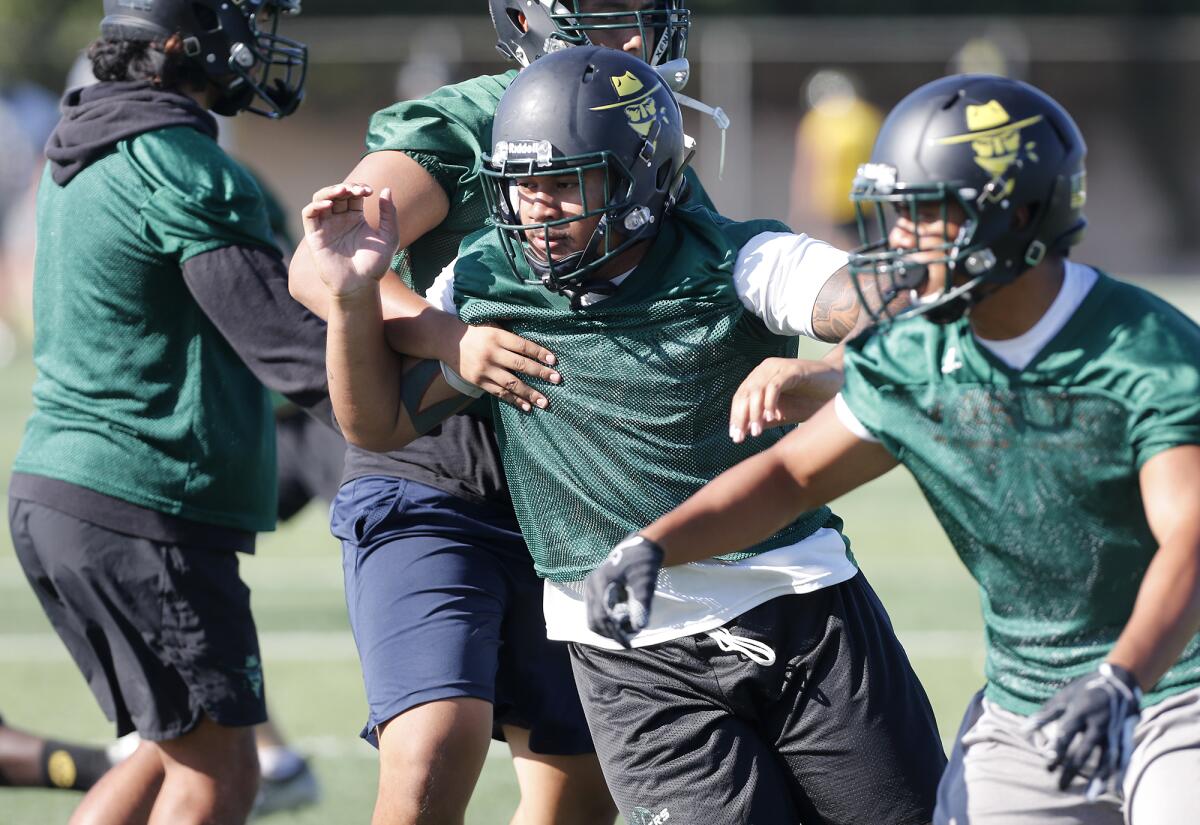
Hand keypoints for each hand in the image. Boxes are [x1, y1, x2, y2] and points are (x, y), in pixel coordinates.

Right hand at [301, 183, 398, 298]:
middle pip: (337, 193)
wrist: (360, 286)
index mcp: (354, 218)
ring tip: (343, 191)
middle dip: (347, 187)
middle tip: (358, 190)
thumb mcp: (389, 237)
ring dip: (330, 191)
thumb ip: (389, 214)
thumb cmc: (375, 266)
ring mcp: (326, 227)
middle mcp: (338, 220)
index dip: (359, 187)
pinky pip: (308, 214)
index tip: (370, 191)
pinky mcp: (315, 236)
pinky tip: (329, 205)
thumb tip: (386, 190)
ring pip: (320, 198)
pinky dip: (315, 205)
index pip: (352, 194)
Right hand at [449, 323, 561, 411]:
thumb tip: (535, 348)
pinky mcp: (479, 381)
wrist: (447, 340)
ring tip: (545, 402)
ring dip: (530, 393)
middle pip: (520, 365)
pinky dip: (514, 400)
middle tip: (557, 379)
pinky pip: (499, 392)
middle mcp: (492, 353)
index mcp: (497, 336)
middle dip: (540, 373)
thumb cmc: (475, 331)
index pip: (523, 346)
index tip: (554, 360)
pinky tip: (526, 406)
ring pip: (511, 383)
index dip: (539, 353)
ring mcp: (485, 369)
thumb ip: (510, 336)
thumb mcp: (492, 326)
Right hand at [585, 534, 664, 647]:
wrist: (642, 547)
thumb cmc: (644, 562)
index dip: (614, 632)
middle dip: (609, 633)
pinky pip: (596, 613)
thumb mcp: (645, 581)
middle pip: (593, 620)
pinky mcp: (595, 591)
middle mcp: (590, 586)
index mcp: (599, 582)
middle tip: (628, 642)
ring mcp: (591, 589)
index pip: (601, 615)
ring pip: (593, 619)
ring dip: (608, 629)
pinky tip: (622, 625)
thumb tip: (639, 627)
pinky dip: (607, 622)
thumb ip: (641, 602)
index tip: (628, 643)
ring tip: (626, 634)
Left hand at [729, 357, 843, 442]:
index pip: (740, 397)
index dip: (736, 417)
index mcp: (759, 378)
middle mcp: (765, 369)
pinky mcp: (792, 370)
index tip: (735, 437)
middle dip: (741, 417)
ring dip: (755, 413)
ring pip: (757, 390)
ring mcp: (778, 368)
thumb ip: (765, 419)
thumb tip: (744, 431)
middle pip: (745, 394)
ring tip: (757, 432)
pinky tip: (772, 418)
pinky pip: (775, 386)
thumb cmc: (810, 399)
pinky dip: (770, 402)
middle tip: (741, 437)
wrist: (837, 385)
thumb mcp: (783, 412)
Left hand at [1025, 662, 1141, 799]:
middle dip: (1072, 769)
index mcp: (1080, 711)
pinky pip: (1122, 758)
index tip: (1048, 767)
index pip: (1066, 734)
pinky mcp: (1125, 736)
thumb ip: (1044, 715)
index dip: (1057, 750)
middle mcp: (1098, 722)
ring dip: (1098, 778)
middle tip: (1061, 786)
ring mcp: (1114, 731)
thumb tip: (1023, 730)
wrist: (1119, 681)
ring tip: (1088, 796)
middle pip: (1085, 751)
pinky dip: (1118, 774)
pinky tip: (1112, 789)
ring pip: (1106, 758)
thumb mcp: (1062, 697)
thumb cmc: (1084, 689)